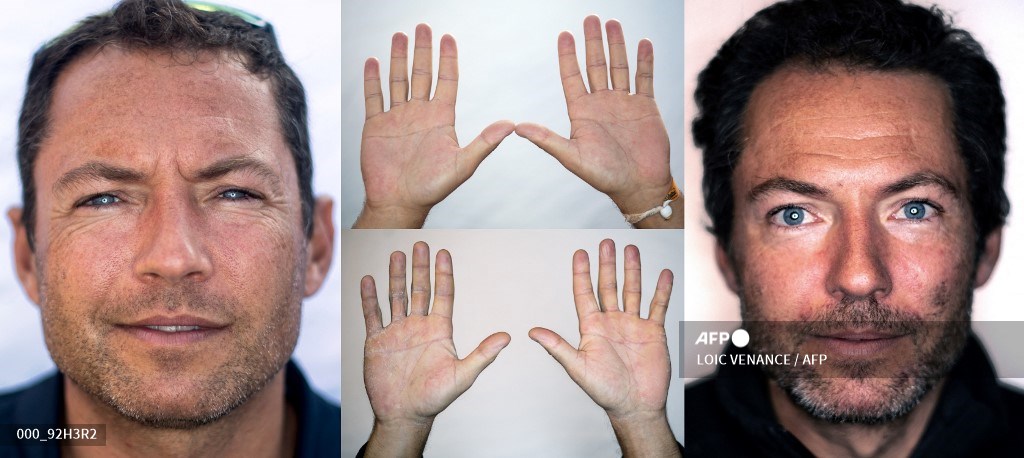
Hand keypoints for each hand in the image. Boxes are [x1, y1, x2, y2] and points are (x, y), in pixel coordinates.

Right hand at [356, 24, 514, 227]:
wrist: (400, 202)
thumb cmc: (432, 188)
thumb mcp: (462, 165)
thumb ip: (484, 143)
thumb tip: (510, 125)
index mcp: (441, 118)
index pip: (446, 80)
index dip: (447, 59)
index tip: (448, 37)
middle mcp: (419, 114)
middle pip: (421, 74)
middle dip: (422, 50)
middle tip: (423, 26)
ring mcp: (397, 118)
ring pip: (398, 80)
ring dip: (398, 58)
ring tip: (399, 36)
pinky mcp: (376, 126)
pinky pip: (374, 97)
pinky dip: (373, 79)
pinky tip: (373, 61)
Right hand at [360, 242, 509, 455]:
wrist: (404, 415)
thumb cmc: (435, 398)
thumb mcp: (462, 375)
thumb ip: (482, 354)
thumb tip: (507, 337)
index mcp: (439, 330)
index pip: (443, 295)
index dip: (443, 274)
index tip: (443, 252)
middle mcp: (418, 326)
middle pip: (419, 289)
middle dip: (419, 267)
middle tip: (419, 243)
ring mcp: (397, 332)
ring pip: (396, 297)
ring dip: (395, 276)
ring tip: (395, 254)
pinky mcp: (377, 342)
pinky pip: (372, 315)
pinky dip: (369, 298)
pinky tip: (369, 280)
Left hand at [516, 16, 679, 227]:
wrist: (639, 186)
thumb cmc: (604, 176)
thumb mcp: (572, 157)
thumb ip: (547, 140)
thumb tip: (518, 127)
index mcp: (581, 112)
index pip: (572, 77)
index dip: (567, 56)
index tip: (564, 35)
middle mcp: (601, 103)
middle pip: (595, 65)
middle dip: (592, 42)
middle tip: (590, 18)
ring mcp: (623, 103)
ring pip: (618, 67)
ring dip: (616, 45)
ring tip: (613, 23)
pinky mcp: (645, 107)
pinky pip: (644, 79)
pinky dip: (644, 61)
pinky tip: (643, 43)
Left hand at [530, 239, 679, 455]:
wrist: (635, 406)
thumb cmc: (604, 391)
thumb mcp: (577, 367)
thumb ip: (557, 347)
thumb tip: (533, 332)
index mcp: (592, 328)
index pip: (585, 294)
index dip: (581, 273)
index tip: (579, 253)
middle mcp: (611, 322)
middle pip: (608, 286)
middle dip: (607, 264)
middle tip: (606, 243)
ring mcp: (632, 326)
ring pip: (632, 291)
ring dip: (632, 271)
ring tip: (631, 249)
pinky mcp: (652, 333)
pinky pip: (658, 306)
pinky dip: (661, 290)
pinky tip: (663, 274)